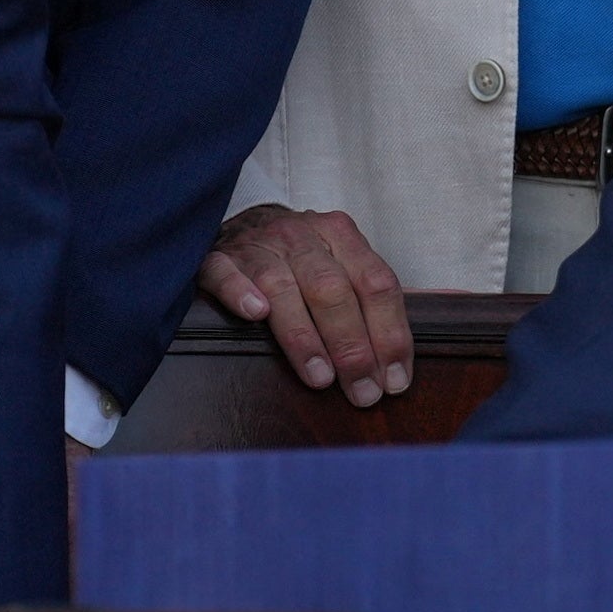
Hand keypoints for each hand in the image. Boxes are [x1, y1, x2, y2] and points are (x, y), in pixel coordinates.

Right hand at [199, 204, 412, 405]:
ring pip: (282, 287)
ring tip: (320, 377)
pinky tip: (255, 314)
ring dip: (304, 336)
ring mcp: (258, 245)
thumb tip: (393, 369)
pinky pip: (226, 273)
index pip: (376, 283)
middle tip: (362, 391)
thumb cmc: (302, 257)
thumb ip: (366, 302)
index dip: (389, 334)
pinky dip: (240, 292)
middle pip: (332, 289)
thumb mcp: (341, 264)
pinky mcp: (218, 258)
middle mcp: (302, 236)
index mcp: (340, 235)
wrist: (244, 220)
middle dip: (352, 346)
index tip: (394, 380)